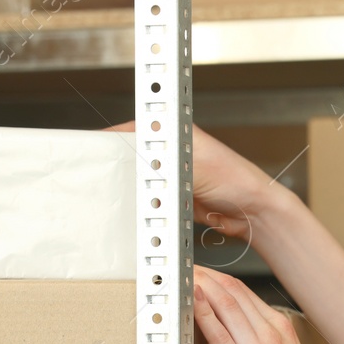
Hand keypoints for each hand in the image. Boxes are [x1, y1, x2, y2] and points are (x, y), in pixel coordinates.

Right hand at [102, 121, 292, 246]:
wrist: (252, 211)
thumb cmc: (234, 178)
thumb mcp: (191, 163)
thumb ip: (160, 161)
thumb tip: (132, 159)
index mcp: (172, 130)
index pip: (130, 130)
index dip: (110, 142)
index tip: (91, 155)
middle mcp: (169, 150)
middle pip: (129, 157)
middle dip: (117, 170)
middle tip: (103, 182)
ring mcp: (170, 175)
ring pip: (137, 181)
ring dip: (131, 192)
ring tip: (121, 199)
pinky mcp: (173, 197)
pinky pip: (149, 201)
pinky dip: (143, 207)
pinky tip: (138, 213)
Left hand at [193, 265, 342, 343]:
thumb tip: (244, 339)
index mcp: (283, 331)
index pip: (245, 293)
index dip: (218, 278)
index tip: (202, 273)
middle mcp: (271, 334)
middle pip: (232, 292)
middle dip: (205, 275)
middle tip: (184, 267)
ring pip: (225, 305)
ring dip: (200, 286)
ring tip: (181, 276)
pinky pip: (218, 333)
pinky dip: (202, 312)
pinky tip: (191, 301)